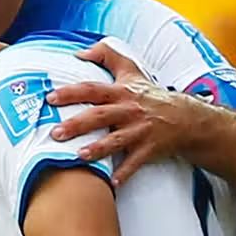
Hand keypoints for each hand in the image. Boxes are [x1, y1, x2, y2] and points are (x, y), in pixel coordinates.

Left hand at [46, 42, 207, 185]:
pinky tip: (111, 183)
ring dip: (98, 149)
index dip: (71, 93)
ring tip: (79, 155)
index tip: (51, 98)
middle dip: (77, 124)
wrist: (184, 118)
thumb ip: (106, 55)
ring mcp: (139, 130)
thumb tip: (80, 53)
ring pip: (117, 140)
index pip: (92, 90)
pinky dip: (124, 173)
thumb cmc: (149, 94)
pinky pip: (135, 162)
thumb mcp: (130, 70)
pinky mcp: (149, 148)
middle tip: (55, 133)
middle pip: (100, 116)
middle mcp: (128, 110)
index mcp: (120, 92)